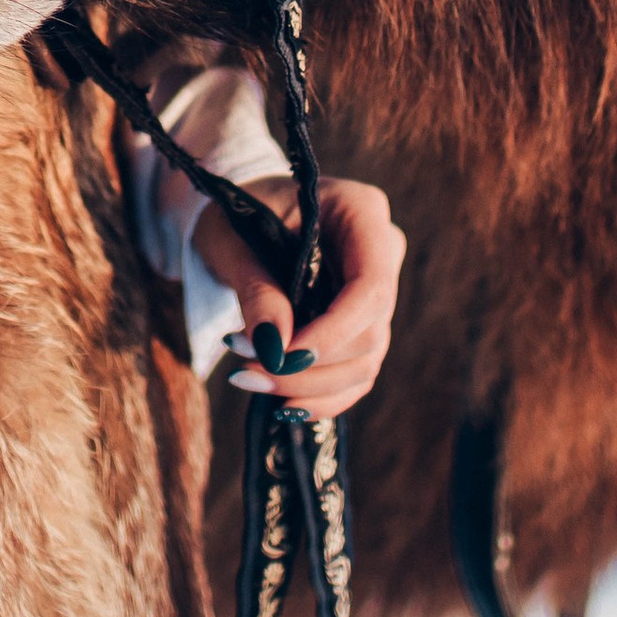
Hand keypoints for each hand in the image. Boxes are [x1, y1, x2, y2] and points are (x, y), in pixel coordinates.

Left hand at [194, 175, 404, 422]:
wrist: (239, 221)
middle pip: (369, 330)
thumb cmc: (237, 217)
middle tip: (245, 370)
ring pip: (365, 360)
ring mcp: (378, 292)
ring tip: (249, 380)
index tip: (284, 357)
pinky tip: (282, 404)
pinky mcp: (364, 325)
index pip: (370, 285)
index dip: (334, 330)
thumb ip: (257, 291)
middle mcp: (382, 253)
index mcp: (361, 211)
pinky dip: (321, 396)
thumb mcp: (234, 242)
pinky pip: (357, 374)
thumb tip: (275, 349)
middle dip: (308, 364)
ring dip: (309, 385)